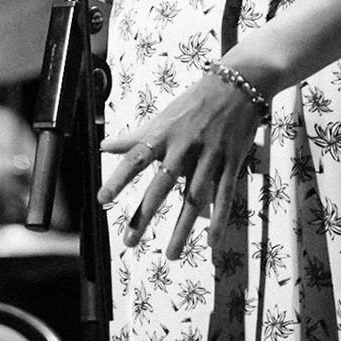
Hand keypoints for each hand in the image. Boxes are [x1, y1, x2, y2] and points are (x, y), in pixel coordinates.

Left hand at [97, 71, 265, 258]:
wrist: (238, 84)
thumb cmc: (195, 102)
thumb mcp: (163, 116)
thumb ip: (136, 136)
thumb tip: (104, 146)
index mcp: (164, 134)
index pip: (136, 158)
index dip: (118, 179)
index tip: (102, 200)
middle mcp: (185, 146)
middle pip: (162, 185)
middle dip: (145, 215)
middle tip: (130, 242)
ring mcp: (210, 155)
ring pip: (194, 198)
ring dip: (182, 229)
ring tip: (171, 255)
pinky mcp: (232, 162)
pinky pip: (224, 195)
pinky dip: (219, 220)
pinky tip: (211, 243)